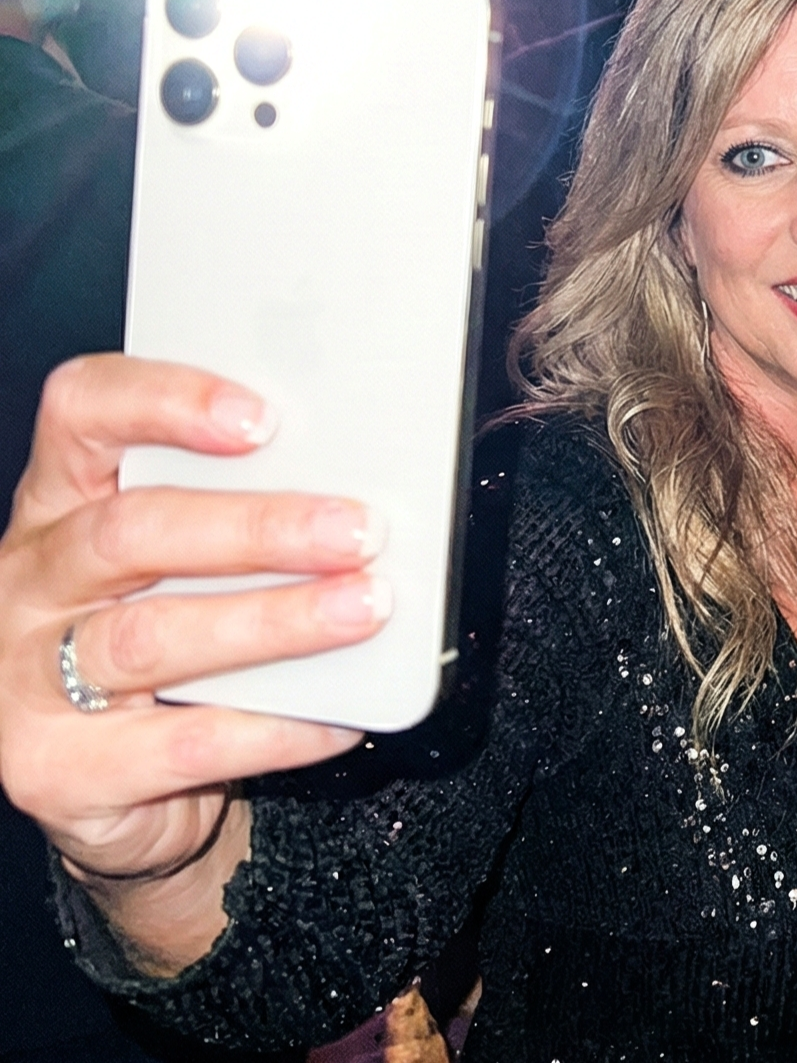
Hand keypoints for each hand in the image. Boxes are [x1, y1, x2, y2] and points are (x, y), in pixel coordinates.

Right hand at [0, 357, 383, 885]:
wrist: (130, 794)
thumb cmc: (174, 649)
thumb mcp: (189, 568)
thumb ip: (245, 521)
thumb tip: (360, 501)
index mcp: (61, 504)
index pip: (84, 413)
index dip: (165, 402)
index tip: (262, 419)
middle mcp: (31, 582)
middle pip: (130, 531)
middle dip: (256, 528)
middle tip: (355, 532)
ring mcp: (27, 680)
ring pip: (151, 637)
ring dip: (274, 621)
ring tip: (363, 610)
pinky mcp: (54, 769)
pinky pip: (181, 742)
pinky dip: (274, 728)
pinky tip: (340, 717)